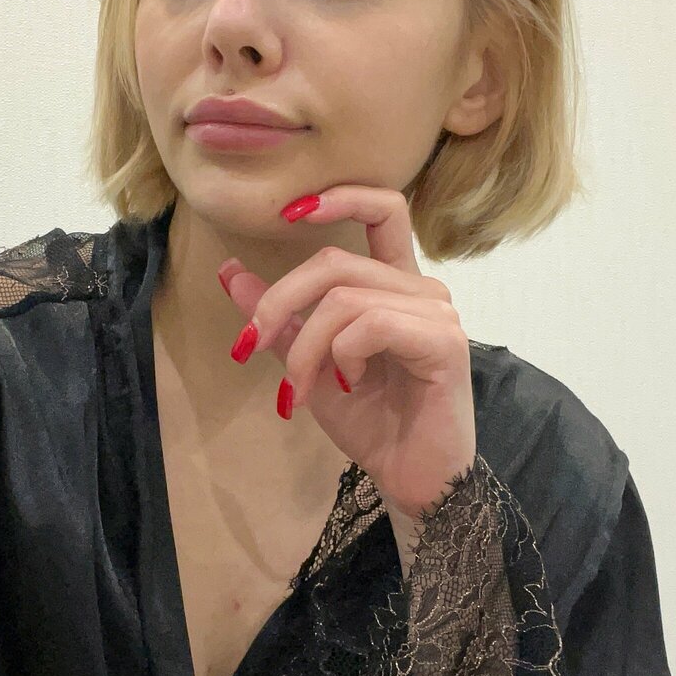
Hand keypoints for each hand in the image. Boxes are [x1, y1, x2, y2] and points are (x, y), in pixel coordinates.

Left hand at [218, 184, 476, 523]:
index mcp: (394, 286)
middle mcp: (422, 291)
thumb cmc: (371, 422)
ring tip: (298, 389)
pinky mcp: (445, 343)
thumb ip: (278, 318)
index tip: (289, 212)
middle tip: (251, 345)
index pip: (384, 209)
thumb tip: (230, 271)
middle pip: (335, 260)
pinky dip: (342, 354)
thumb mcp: (309, 363)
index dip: (341, 196)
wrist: (410, 479)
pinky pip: (371, 324)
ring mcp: (437, 314)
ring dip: (304, 346)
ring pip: (345, 298)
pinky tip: (349, 384)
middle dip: (279, 301)